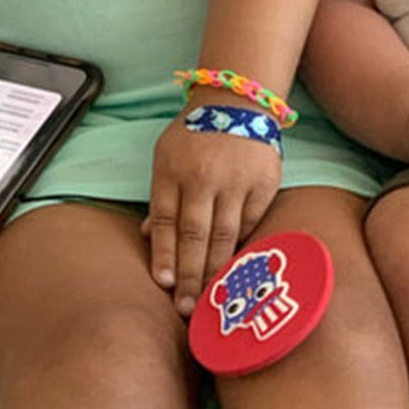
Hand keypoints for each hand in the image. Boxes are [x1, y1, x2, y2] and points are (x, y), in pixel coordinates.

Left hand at [144, 110, 282, 317]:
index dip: (164, 255)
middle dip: (190, 275)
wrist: (238, 100)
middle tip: (188, 308)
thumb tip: (145, 237)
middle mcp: (202, 177)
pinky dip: (241, 246)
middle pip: (194, 235)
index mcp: (172, 170)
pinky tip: (235, 267)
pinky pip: (250, 223)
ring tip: (211, 298)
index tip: (165, 284)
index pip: (164, 221)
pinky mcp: (263, 183)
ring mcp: (235, 181)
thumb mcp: (166, 156)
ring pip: (224, 235)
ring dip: (216, 270)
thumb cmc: (195, 134)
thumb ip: (160, 197)